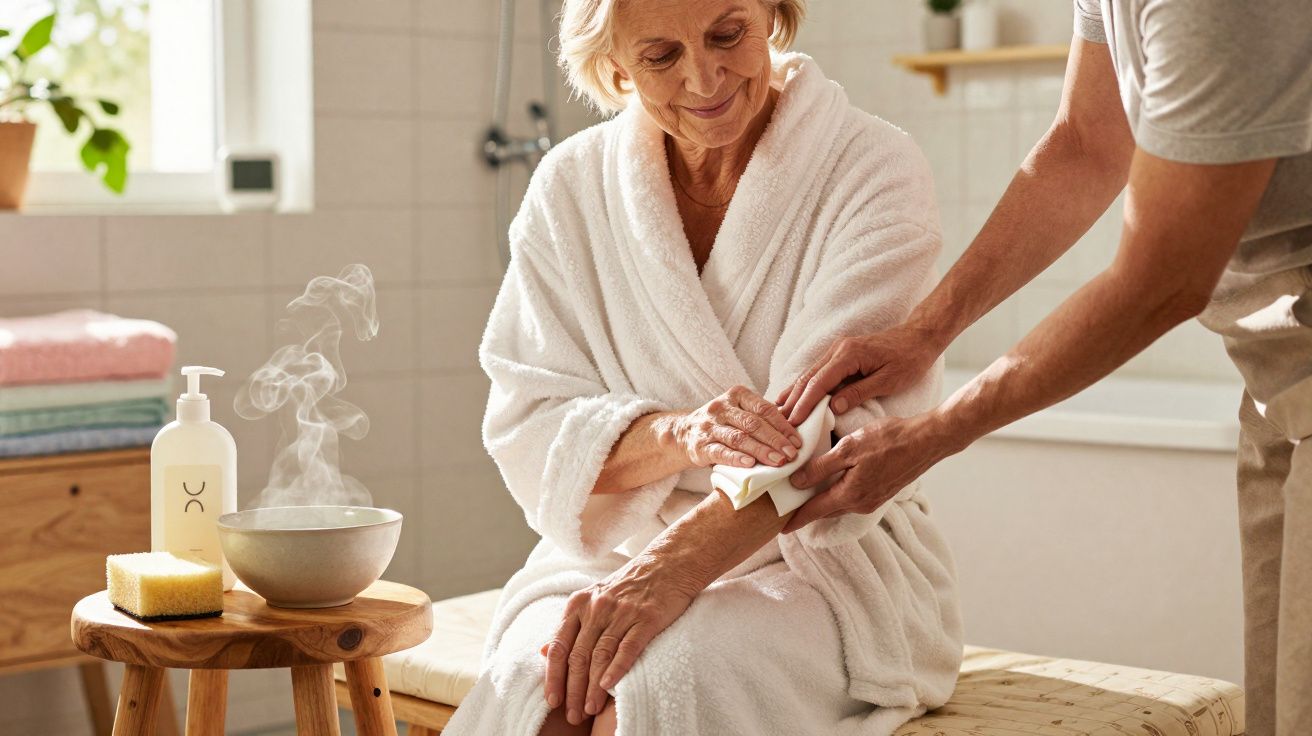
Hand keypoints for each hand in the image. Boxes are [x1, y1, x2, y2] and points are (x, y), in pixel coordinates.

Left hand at [541, 554, 702, 724]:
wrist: (667, 565)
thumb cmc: (628, 587)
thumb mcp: (592, 600)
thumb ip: (569, 626)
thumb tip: (543, 651)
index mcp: (578, 604)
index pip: (559, 646)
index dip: (553, 676)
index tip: (552, 701)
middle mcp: (596, 608)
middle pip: (578, 656)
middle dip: (573, 689)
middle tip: (573, 715)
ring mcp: (621, 612)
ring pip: (600, 655)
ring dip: (593, 687)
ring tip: (589, 709)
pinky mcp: (646, 618)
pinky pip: (628, 647)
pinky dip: (617, 668)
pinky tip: (610, 686)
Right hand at [674, 385, 802, 468]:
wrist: (683, 433)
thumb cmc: (722, 424)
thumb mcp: (740, 412)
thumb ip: (762, 417)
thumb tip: (796, 431)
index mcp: (736, 395)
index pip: (764, 409)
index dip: (783, 426)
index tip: (797, 442)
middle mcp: (721, 407)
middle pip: (753, 423)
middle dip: (775, 440)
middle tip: (791, 455)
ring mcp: (709, 426)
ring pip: (739, 438)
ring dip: (761, 451)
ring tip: (778, 462)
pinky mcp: (700, 445)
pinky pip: (720, 451)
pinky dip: (736, 458)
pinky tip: (750, 464)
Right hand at [776, 324, 944, 424]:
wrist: (918, 337)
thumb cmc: (909, 359)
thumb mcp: (889, 381)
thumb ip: (859, 393)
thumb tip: (834, 408)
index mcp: (849, 355)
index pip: (819, 383)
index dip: (804, 404)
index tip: (793, 422)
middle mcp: (837, 349)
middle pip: (808, 377)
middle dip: (792, 400)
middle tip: (778, 422)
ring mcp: (836, 350)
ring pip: (808, 373)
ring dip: (793, 393)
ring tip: (778, 413)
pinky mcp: (839, 354)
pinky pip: (816, 372)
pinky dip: (803, 386)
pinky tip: (793, 397)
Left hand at [780, 413, 958, 533]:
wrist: (927, 440)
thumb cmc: (889, 440)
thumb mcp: (849, 448)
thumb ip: (821, 467)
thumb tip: (796, 483)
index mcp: (850, 495)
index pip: (814, 512)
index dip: (796, 519)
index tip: (780, 528)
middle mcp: (861, 503)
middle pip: (826, 511)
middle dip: (807, 511)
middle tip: (787, 509)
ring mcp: (873, 500)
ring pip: (839, 504)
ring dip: (822, 502)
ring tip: (805, 495)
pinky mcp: (881, 492)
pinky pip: (852, 498)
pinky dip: (837, 493)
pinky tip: (832, 482)